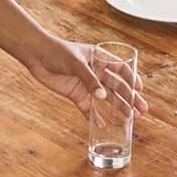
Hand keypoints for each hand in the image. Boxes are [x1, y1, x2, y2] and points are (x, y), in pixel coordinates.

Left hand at [22, 35, 148, 118]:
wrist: (35, 55)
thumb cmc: (55, 51)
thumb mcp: (75, 62)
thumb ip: (89, 79)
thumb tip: (102, 96)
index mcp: (97, 58)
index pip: (119, 67)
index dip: (131, 78)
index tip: (140, 88)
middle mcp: (95, 72)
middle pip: (116, 86)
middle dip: (129, 97)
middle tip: (141, 110)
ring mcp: (86, 84)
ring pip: (106, 98)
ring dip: (118, 108)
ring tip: (130, 119)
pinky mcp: (76, 94)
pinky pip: (89, 108)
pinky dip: (96, 117)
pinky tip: (104, 126)